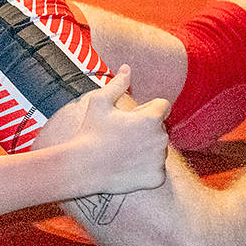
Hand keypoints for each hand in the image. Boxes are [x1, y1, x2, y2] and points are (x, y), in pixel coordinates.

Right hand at [66, 66, 169, 195]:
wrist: (83, 167)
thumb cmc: (90, 132)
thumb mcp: (99, 103)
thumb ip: (117, 84)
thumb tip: (127, 67)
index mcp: (151, 118)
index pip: (162, 106)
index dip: (144, 110)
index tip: (128, 119)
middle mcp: (161, 138)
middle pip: (160, 128)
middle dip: (145, 130)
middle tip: (120, 137)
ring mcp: (160, 160)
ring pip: (158, 149)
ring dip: (145, 149)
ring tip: (121, 153)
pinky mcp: (157, 178)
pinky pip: (155, 170)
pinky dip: (144, 169)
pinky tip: (126, 168)